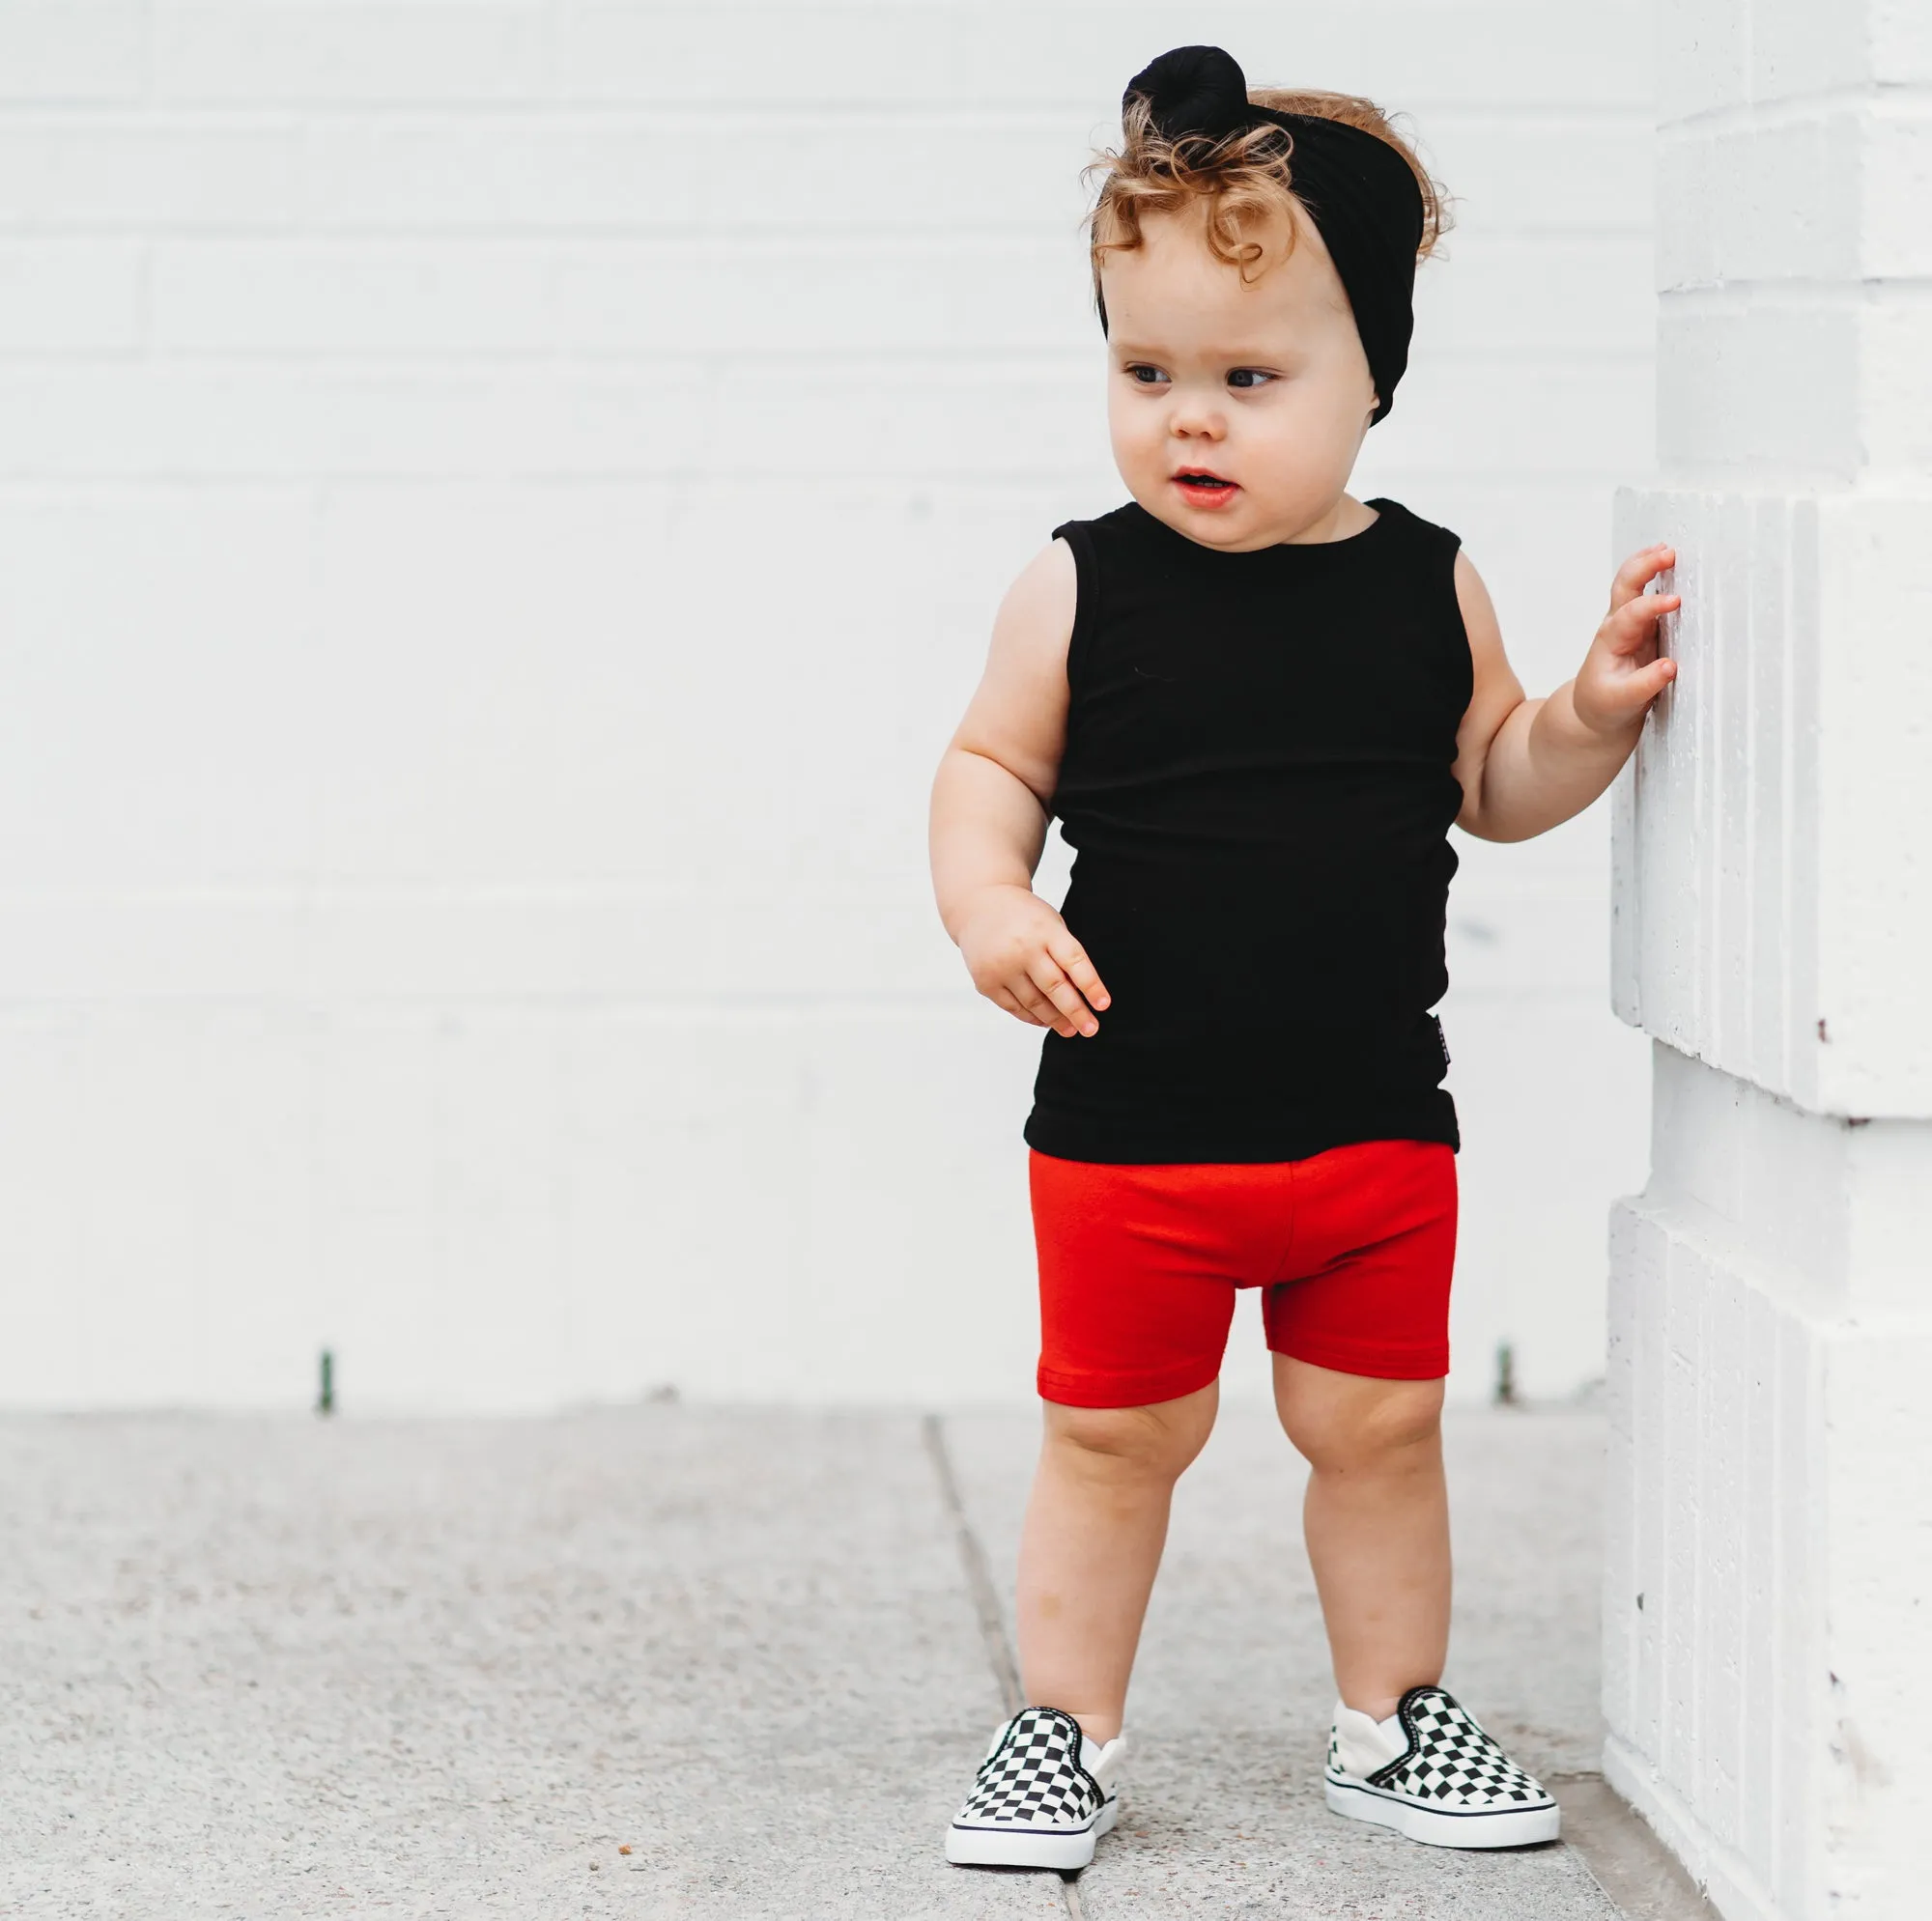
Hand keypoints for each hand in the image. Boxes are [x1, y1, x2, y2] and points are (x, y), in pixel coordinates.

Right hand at [954, 883, 1109, 1037]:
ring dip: (1055, 1019)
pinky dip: (1031, 1017)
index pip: (1073, 961)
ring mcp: (1001, 966)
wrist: (980, 906)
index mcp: (1045, 930)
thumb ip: (1064, 955)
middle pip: (1055, 987)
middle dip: (1076, 1012)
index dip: (1091, 985)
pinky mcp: (986, 981)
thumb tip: (1081, 997)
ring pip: (1034, 1003)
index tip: (1103, 1004)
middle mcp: (1022, 948)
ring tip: (1070, 1029)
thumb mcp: (1050, 924)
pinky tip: (1045, 1021)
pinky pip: (1014, 1007)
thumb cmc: (1024, 917)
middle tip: (1090, 1028)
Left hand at [1572, 543, 1681, 737]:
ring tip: (1666, 548)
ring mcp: (1630, 621)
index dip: (1651, 606)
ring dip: (1646, 563)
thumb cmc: (1607, 704)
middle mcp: (1617, 625)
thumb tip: (1669, 667)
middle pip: (1624, 587)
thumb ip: (1644, 686)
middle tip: (1668, 554)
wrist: (1595, 709)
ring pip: (1631, 584)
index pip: (1629, 616)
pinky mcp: (1644, 625)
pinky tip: (1670, 562)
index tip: (1675, 601)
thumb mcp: (1621, 702)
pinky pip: (1647, 592)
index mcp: (1611, 641)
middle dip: (1643, 567)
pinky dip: (1656, 574)